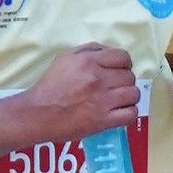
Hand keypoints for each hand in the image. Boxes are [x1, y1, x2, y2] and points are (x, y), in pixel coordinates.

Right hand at [16, 44, 140, 144]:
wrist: (39, 113)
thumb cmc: (51, 84)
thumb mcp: (65, 57)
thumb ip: (89, 50)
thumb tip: (110, 51)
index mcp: (89, 62)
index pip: (123, 57)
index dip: (124, 64)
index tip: (119, 70)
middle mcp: (98, 79)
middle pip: (129, 77)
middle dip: (124, 81)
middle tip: (115, 87)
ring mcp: (102, 101)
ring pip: (133, 94)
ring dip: (128, 97)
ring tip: (118, 100)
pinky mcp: (103, 121)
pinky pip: (130, 114)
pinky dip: (128, 113)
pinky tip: (119, 112)